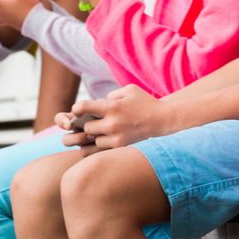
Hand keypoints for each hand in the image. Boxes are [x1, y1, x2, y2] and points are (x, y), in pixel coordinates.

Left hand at [57, 85, 176, 156]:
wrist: (162, 119)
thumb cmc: (144, 102)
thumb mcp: (128, 90)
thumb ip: (111, 96)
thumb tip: (97, 105)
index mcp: (112, 107)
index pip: (83, 107)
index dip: (77, 108)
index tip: (79, 110)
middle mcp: (112, 123)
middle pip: (86, 127)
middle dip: (87, 123)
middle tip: (92, 121)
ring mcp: (116, 137)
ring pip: (92, 139)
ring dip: (94, 135)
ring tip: (102, 130)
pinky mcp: (120, 146)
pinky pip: (100, 148)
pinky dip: (100, 144)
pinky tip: (105, 138)